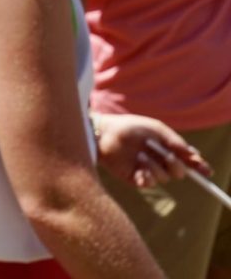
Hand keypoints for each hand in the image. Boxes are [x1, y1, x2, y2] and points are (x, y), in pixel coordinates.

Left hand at [94, 111, 210, 187]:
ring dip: (156, 167)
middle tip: (167, 156)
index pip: (188, 161)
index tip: (205, 171)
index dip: (199, 166)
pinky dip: (148, 176)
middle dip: (177, 165)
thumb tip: (192, 154)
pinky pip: (150, 183)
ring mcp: (148, 170)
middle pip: (180, 172)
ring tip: (140, 155)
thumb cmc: (129, 127)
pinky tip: (139, 166)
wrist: (104, 133)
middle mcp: (159, 161)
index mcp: (167, 148)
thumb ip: (174, 140)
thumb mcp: (155, 129)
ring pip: (165, 177)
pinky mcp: (136, 178)